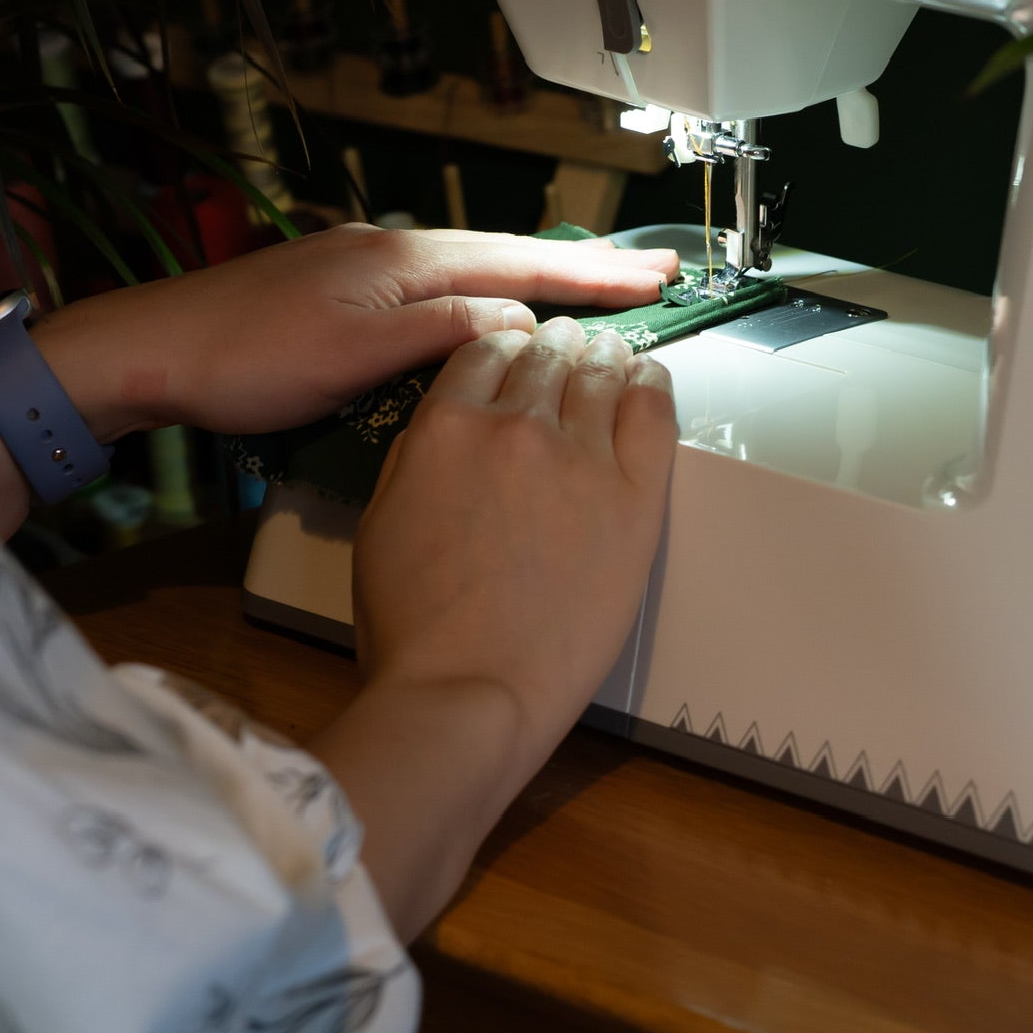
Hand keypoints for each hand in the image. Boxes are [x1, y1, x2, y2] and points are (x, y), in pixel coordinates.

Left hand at [32, 225, 678, 438]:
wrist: (152, 350)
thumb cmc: (245, 359)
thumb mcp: (355, 357)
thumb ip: (444, 337)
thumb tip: (523, 325)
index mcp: (406, 260)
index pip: (522, 264)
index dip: (595, 275)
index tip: (658, 276)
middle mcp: (392, 249)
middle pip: (507, 255)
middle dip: (583, 268)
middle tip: (653, 273)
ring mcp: (365, 266)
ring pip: (474, 268)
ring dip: (538, 279)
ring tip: (595, 291)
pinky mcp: (343, 289)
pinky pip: (441, 285)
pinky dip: (488, 293)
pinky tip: (495, 312)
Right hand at [354, 317, 676, 752]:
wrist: (470, 688)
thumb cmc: (413, 626)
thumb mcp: (380, 522)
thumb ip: (414, 458)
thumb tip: (443, 426)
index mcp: (446, 427)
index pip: (483, 353)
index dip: (503, 345)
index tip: (517, 348)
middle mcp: (516, 425)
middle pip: (544, 358)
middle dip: (555, 345)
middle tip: (568, 344)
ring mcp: (581, 458)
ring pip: (599, 375)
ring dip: (603, 354)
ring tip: (611, 350)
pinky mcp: (635, 496)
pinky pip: (652, 413)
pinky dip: (650, 382)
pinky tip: (648, 376)